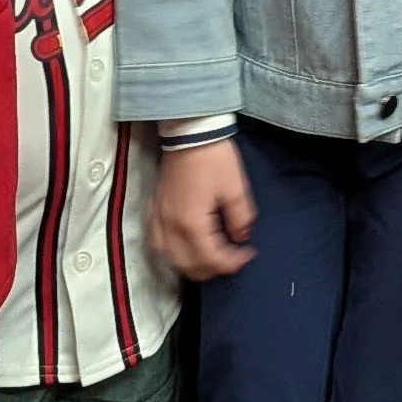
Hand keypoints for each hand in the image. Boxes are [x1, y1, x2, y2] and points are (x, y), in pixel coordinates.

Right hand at [149, 140, 256, 278]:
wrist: (190, 132)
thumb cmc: (214, 158)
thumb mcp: (235, 188)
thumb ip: (240, 218)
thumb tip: (240, 238)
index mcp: (191, 223)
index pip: (211, 259)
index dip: (232, 262)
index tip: (247, 254)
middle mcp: (170, 227)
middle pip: (189, 265)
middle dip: (213, 268)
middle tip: (232, 258)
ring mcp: (158, 219)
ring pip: (171, 259)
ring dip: (192, 265)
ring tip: (211, 258)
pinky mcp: (153, 210)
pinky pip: (157, 243)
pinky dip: (171, 253)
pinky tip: (183, 250)